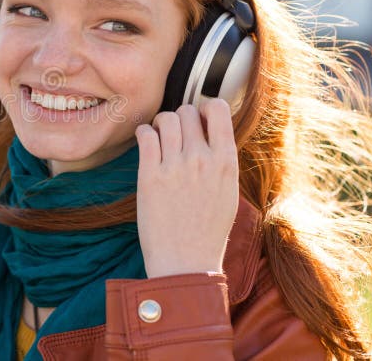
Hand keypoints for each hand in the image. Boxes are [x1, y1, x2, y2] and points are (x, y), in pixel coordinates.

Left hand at [134, 99, 238, 277]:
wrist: (185, 262)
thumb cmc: (207, 230)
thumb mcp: (228, 191)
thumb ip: (220, 159)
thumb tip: (208, 130)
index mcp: (226, 162)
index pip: (218, 109)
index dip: (205, 109)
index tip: (198, 120)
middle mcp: (202, 159)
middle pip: (187, 111)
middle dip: (180, 118)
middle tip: (175, 134)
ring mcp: (175, 166)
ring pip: (166, 118)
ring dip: (161, 124)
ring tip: (159, 138)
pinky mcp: (150, 175)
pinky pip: (145, 134)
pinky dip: (143, 132)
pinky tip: (146, 143)